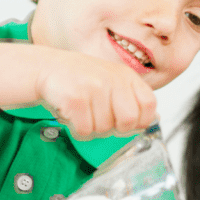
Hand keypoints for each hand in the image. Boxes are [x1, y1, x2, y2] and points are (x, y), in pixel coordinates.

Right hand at [36, 51, 156, 138]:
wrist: (44, 68)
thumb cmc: (78, 78)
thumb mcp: (110, 82)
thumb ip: (132, 99)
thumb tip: (155, 118)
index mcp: (125, 75)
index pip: (149, 104)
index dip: (140, 120)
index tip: (124, 122)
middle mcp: (112, 79)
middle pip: (128, 121)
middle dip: (113, 128)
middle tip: (98, 119)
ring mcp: (94, 87)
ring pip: (104, 129)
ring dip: (91, 128)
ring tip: (81, 111)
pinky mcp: (75, 98)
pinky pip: (85, 130)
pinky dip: (76, 129)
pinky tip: (71, 114)